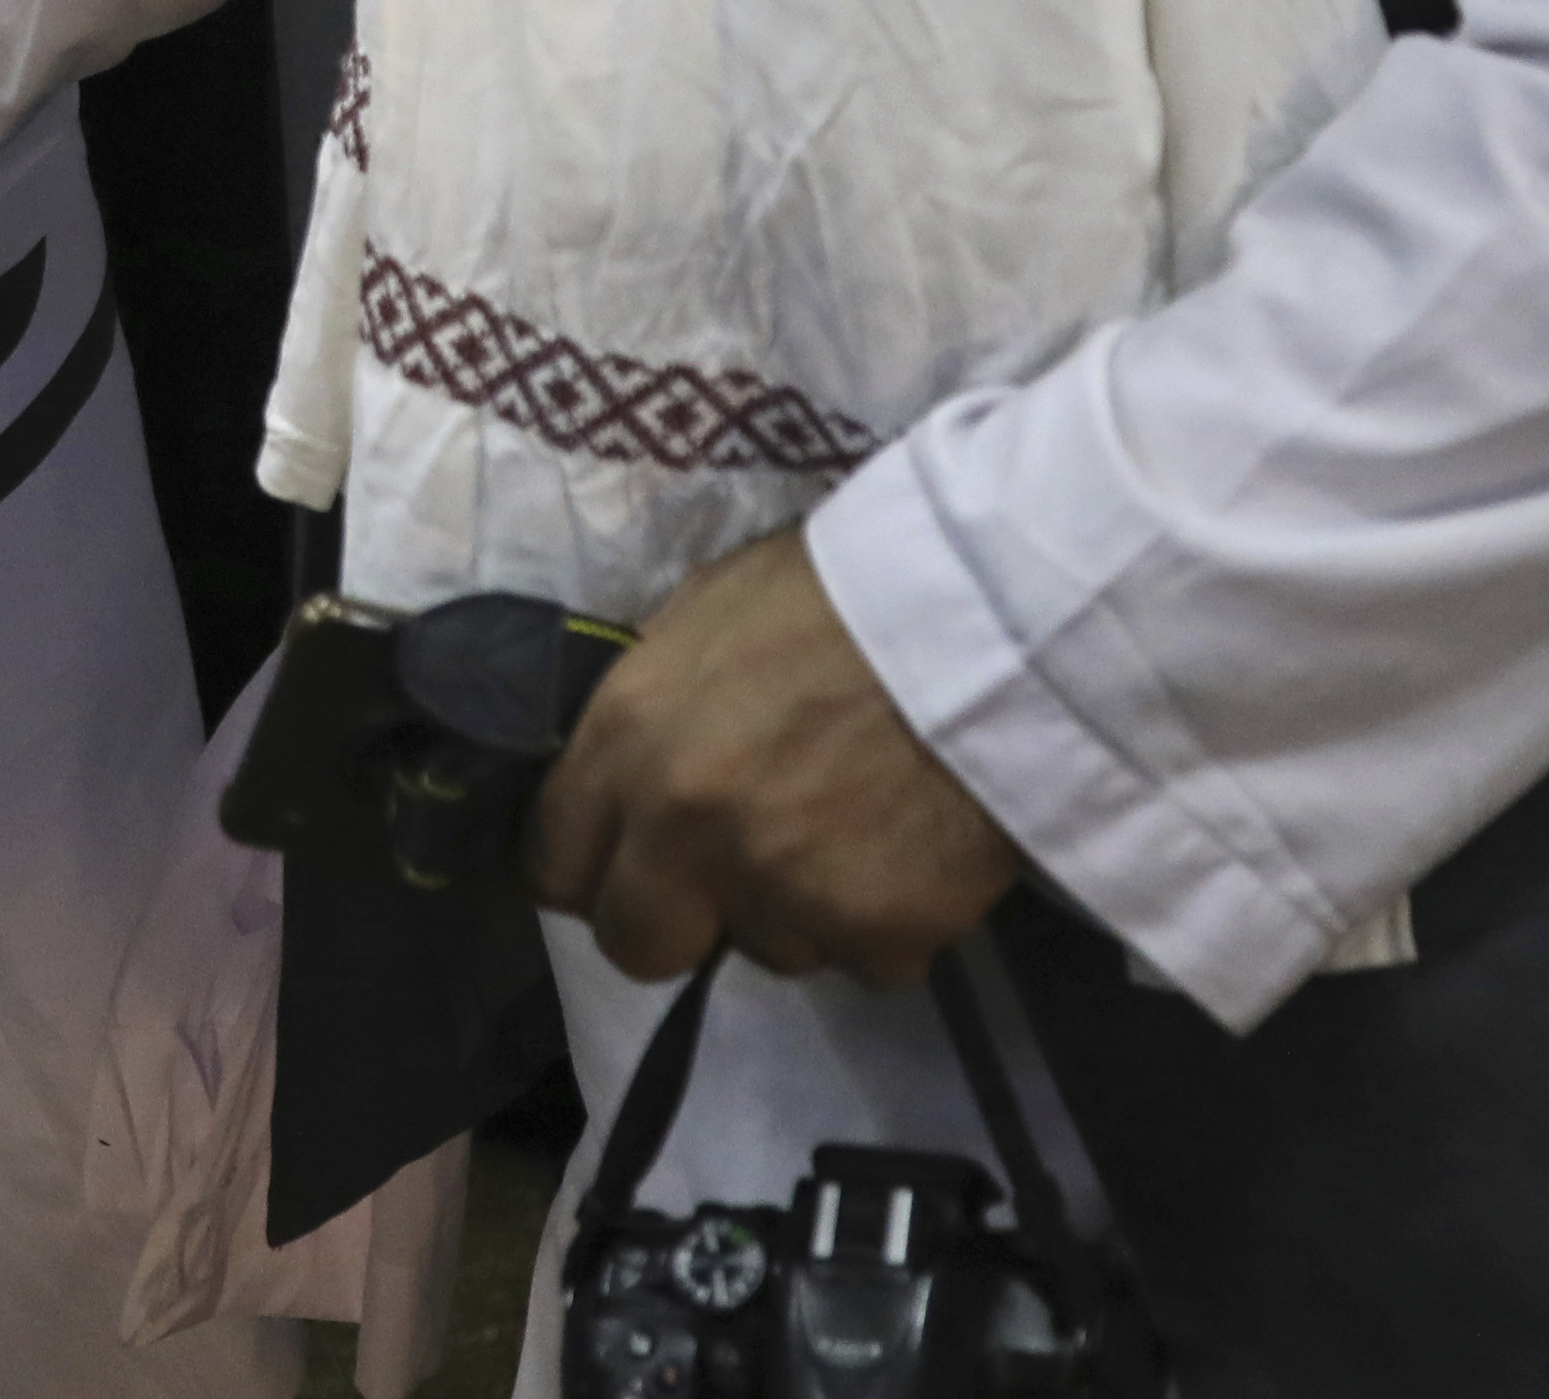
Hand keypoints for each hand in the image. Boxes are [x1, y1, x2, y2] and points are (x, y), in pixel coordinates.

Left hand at [525, 522, 1021, 984]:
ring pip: (765, 950)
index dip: (589, 868)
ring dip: (794, 909)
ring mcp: (780, 891)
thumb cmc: (847, 589)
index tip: (621, 866)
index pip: (553, 862)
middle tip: (729, 879)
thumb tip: (633, 763)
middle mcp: (685, 830)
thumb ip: (654, 704)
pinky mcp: (874, 935)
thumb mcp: (711, 609)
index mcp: (629, 738)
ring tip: (854, 826)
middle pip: (636, 946)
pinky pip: (862, 959)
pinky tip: (910, 849)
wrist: (996, 620)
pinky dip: (883, 922)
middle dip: (674, 921)